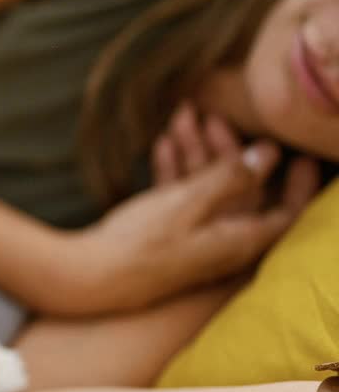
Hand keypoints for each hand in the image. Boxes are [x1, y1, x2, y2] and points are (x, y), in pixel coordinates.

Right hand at [62, 127, 317, 314]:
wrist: (90, 277)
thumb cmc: (142, 244)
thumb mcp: (189, 202)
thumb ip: (231, 177)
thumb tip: (268, 154)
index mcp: (239, 240)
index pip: (286, 212)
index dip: (299, 183)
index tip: (301, 154)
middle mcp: (221, 241)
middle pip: (239, 190)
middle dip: (229, 149)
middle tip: (216, 116)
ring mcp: (192, 238)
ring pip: (205, 189)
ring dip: (195, 151)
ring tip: (182, 115)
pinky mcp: (165, 236)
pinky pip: (178, 198)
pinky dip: (174, 170)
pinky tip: (162, 143)